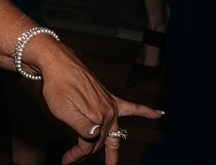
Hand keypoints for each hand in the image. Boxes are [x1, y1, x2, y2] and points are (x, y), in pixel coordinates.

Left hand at [28, 37, 161, 163]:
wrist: (57, 62)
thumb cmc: (57, 85)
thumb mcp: (63, 109)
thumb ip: (81, 125)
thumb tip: (95, 136)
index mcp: (97, 117)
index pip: (89, 145)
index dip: (78, 154)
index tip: (67, 160)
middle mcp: (107, 112)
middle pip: (100, 141)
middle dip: (87, 152)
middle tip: (72, 158)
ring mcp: (110, 104)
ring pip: (115, 132)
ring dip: (113, 149)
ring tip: (113, 163)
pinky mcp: (108, 96)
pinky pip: (131, 107)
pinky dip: (145, 112)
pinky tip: (158, 114)